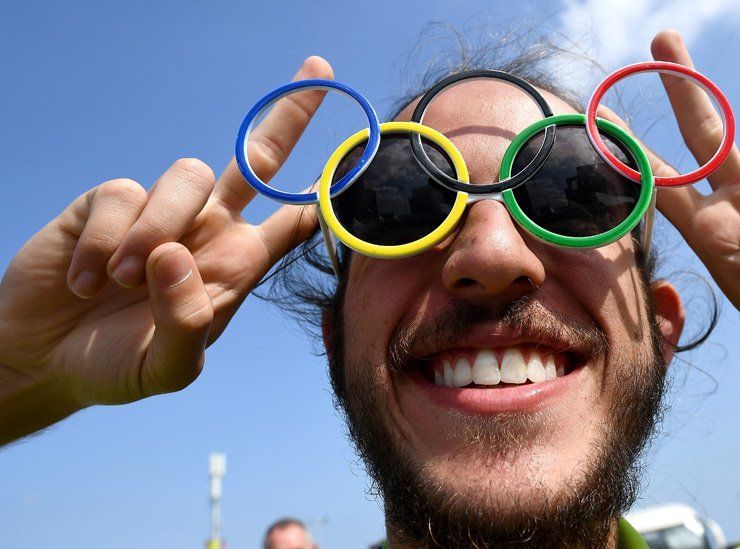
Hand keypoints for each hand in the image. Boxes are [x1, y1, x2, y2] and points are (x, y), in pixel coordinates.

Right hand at [0, 57, 329, 436]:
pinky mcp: (110, 202)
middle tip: (319, 69)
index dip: (322, 194)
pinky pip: (122, 196)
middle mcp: (209, 229)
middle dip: (290, 115)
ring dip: (156, 229)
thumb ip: (187, 323)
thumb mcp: (165, 368)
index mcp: (237, 266)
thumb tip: (176, 257)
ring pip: (189, 175)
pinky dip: (105, 242)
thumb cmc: (116, 364)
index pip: (292, 222)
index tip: (356, 159)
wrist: (45, 358)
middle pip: (257, 159)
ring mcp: (162, 211)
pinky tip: (86, 280)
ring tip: (123, 281)